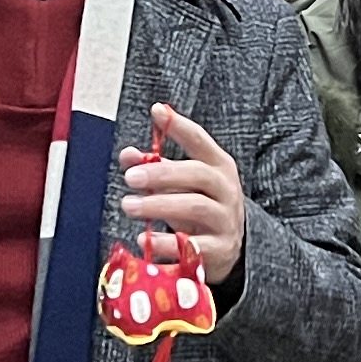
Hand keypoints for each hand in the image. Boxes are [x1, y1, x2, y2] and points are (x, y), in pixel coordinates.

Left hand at [120, 103, 246, 287]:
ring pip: (195, 207)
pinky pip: (193, 246)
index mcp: (218, 166)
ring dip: (159, 205)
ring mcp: (225, 220)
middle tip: (130, 177)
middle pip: (197, 174)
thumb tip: (127, 156)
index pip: (200, 140)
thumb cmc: (202, 207)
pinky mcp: (219, 249)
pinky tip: (145, 238)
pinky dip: (167, 243)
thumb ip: (156, 168)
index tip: (158, 112)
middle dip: (162, 174)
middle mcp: (225, 189)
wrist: (232, 247)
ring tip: (129, 205)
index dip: (179, 126)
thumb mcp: (183, 185)